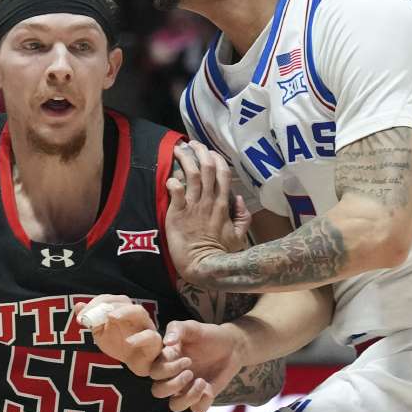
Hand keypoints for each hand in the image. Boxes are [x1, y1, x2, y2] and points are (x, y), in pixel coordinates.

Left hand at [75, 295, 162, 376]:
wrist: (134, 363)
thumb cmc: (118, 343)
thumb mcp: (100, 333)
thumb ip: (91, 320)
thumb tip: (78, 306)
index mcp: (121, 310)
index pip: (110, 300)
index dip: (96, 303)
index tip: (82, 315)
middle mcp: (134, 315)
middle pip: (126, 302)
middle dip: (110, 305)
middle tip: (97, 312)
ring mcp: (145, 326)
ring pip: (140, 312)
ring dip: (125, 312)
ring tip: (111, 317)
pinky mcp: (154, 342)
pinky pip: (150, 336)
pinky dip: (140, 338)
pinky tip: (128, 342)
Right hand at [149, 320, 245, 411]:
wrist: (232, 346)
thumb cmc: (208, 335)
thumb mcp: (192, 327)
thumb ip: (176, 329)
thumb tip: (167, 342)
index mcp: (166, 360)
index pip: (154, 372)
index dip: (167, 370)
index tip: (187, 359)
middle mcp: (173, 377)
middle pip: (158, 392)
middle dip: (174, 384)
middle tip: (191, 371)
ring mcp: (187, 388)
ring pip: (174, 406)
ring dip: (187, 397)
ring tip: (201, 382)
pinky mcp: (202, 396)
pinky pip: (196, 410)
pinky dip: (202, 402)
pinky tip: (208, 389)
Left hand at [165, 142, 250, 286]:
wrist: (202, 267)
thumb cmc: (220, 254)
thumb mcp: (239, 237)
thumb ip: (242, 217)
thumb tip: (238, 199)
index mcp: (223, 205)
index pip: (223, 174)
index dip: (217, 159)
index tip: (210, 152)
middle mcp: (209, 202)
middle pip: (207, 168)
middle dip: (200, 152)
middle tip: (193, 144)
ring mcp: (193, 207)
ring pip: (192, 175)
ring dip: (185, 159)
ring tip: (178, 150)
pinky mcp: (177, 214)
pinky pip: (176, 192)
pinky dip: (172, 182)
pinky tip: (169, 178)